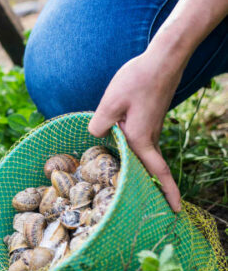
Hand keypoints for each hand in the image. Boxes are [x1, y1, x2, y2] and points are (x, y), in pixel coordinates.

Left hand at [88, 50, 183, 211]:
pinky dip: (133, 151)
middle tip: (144, 205)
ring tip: (123, 182)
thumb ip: (100, 123)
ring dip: (138, 169)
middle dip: (151, 188)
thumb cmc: (137, 79)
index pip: (158, 172)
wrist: (162, 60)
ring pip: (143, 153)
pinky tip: (118, 146)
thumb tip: (95, 136)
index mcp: (140, 138)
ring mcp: (151, 128)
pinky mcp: (149, 120)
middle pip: (149, 168)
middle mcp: (149, 136)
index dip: (168, 192)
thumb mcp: (110, 101)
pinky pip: (141, 141)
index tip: (176, 210)